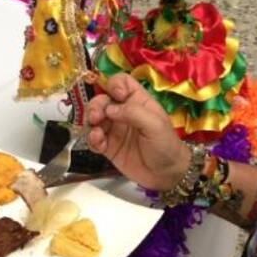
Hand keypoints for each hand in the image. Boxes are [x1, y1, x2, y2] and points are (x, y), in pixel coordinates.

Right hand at [87, 73, 190, 190]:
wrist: (166, 174)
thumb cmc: (166, 145)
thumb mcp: (155, 125)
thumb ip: (133, 113)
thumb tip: (109, 109)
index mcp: (137, 101)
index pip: (121, 82)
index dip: (114, 84)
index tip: (115, 96)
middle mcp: (123, 112)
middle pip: (102, 99)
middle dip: (96, 105)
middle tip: (96, 117)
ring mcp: (114, 129)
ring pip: (94, 117)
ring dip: (90, 121)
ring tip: (96, 132)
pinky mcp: (108, 146)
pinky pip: (93, 138)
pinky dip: (92, 139)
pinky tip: (98, 144)